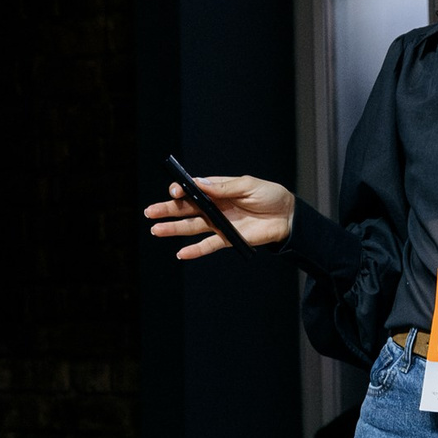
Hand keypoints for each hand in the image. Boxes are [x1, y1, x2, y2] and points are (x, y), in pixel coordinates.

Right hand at [141, 173, 291, 260]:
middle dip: (167, 210)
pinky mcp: (227, 238)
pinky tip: (180, 254)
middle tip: (150, 212)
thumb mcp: (248, 185)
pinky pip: (208, 245)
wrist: (287, 216)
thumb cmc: (270, 195)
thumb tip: (199, 183)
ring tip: (155, 230)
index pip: (193, 189)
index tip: (175, 192)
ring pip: (191, 227)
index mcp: (217, 189)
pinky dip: (195, 251)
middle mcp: (214, 206)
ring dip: (173, 228)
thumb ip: (224, 187)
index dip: (181, 190)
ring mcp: (219, 223)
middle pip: (186, 208)